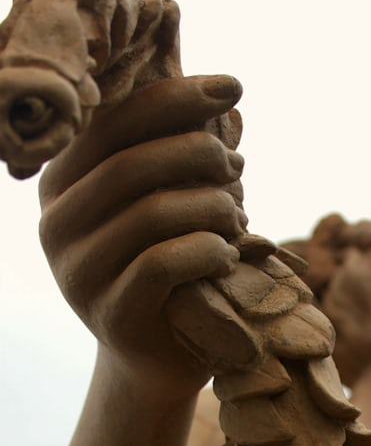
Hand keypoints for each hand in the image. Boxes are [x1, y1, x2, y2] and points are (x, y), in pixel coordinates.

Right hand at [38, 74, 243, 399]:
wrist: (158, 360)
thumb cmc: (171, 272)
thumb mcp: (168, 208)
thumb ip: (180, 159)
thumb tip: (225, 101)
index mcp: (62, 183)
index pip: (113, 122)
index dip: (175, 98)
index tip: (232, 85)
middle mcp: (55, 224)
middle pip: (131, 164)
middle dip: (199, 154)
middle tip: (237, 168)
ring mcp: (77, 272)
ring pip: (150, 213)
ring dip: (212, 206)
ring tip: (239, 217)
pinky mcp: (110, 313)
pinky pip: (161, 264)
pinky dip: (207, 250)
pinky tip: (229, 253)